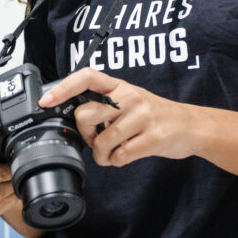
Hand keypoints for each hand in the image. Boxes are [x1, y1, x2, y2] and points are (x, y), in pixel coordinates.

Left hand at [38, 68, 195, 166]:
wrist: (191, 126)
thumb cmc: (154, 115)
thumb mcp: (130, 100)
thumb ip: (105, 104)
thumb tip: (74, 116)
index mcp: (120, 86)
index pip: (86, 76)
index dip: (63, 88)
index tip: (46, 101)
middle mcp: (130, 96)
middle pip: (86, 115)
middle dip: (85, 135)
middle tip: (96, 140)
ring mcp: (143, 116)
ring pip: (102, 141)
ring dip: (102, 155)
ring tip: (112, 153)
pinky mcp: (153, 136)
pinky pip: (121, 155)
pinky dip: (117, 161)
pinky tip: (124, 156)